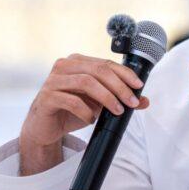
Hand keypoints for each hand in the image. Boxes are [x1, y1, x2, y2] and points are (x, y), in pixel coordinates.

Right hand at [19, 54, 149, 175]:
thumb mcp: (98, 104)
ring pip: (86, 82)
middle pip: (98, 70)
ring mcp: (53, 80)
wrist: (44, 128)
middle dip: (119, 86)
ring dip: (106, 97)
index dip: (125, 74)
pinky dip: (86, 111)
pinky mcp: (46, 97)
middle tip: (131, 102)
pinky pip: (71, 100)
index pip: (106, 63)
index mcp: (78, 62)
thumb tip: (144, 101)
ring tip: (117, 111)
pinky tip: (91, 120)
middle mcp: (64, 66)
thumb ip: (119, 99)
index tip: (139, 86)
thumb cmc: (71, 111)